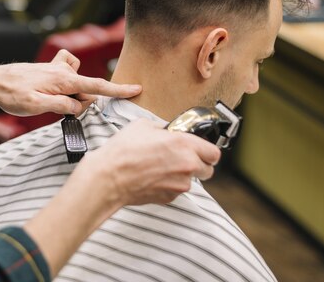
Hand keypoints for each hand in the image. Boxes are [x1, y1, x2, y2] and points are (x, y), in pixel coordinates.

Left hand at [0, 49, 141, 115]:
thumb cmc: (10, 95)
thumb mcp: (35, 106)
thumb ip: (61, 106)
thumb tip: (79, 106)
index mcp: (62, 80)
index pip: (96, 86)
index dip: (117, 89)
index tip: (136, 89)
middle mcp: (62, 71)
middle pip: (86, 88)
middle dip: (81, 101)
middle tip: (59, 110)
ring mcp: (55, 69)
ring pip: (75, 81)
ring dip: (71, 93)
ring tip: (51, 101)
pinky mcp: (49, 70)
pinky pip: (65, 74)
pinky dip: (64, 84)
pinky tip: (50, 91)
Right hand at [74, 119, 221, 205]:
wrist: (109, 178)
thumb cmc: (123, 151)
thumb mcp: (143, 125)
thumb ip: (162, 128)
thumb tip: (167, 131)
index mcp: (184, 144)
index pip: (214, 152)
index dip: (208, 150)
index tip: (201, 149)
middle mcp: (187, 165)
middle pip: (208, 169)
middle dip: (198, 164)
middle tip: (183, 158)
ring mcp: (180, 184)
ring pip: (191, 180)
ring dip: (182, 174)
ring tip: (161, 166)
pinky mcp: (170, 197)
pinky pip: (176, 190)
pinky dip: (169, 184)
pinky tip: (153, 176)